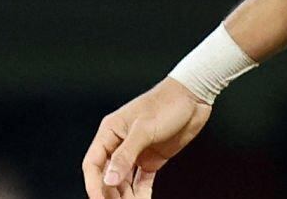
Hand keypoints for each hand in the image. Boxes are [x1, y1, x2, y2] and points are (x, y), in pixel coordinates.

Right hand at [82, 79, 212, 198]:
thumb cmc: (167, 104)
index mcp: (110, 131)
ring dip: (125, 197)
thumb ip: (125, 155)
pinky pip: (141, 182)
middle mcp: (120, 144)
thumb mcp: (144, 129)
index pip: (93, 163)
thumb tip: (108, 180)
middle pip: (107, 176)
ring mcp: (136, 153)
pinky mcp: (152, 159)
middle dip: (110, 194)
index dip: (94, 184)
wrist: (193, 98)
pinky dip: (140, 195)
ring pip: (124, 182)